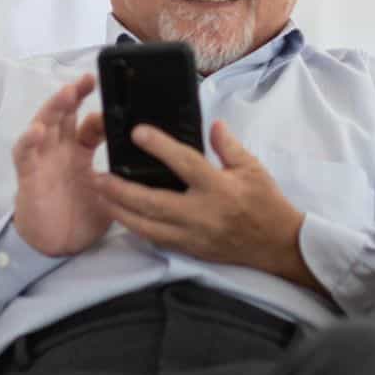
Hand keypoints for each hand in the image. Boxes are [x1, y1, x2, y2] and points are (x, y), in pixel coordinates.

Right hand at [12, 74, 110, 256]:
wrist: (57, 246)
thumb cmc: (82, 218)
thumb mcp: (111, 194)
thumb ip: (125, 177)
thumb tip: (157, 166)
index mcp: (80, 152)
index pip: (90, 125)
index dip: (102, 116)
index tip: (120, 109)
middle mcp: (60, 150)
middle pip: (65, 114)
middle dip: (76, 95)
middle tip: (89, 78)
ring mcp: (42, 159)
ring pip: (44, 124)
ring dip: (54, 108)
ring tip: (67, 93)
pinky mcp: (28, 175)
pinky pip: (24, 154)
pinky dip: (28, 140)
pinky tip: (37, 130)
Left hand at [90, 121, 323, 295]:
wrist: (277, 245)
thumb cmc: (265, 202)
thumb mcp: (252, 168)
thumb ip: (228, 146)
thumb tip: (213, 125)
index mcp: (218, 188)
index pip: (185, 163)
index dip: (160, 146)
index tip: (137, 132)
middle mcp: (201, 213)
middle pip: (153, 202)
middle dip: (121, 191)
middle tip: (97, 177)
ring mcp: (193, 235)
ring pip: (148, 226)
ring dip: (120, 212)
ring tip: (99, 197)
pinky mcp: (190, 249)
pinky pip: (156, 239)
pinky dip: (137, 228)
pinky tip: (121, 217)